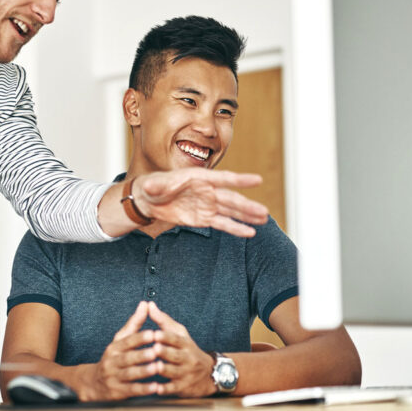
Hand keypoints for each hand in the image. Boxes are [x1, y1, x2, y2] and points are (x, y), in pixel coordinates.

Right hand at [79, 301, 160, 400]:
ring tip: (157, 367)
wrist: (94, 384)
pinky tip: (155, 387)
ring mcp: (114, 378)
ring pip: (129, 374)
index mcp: (114, 347)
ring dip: (144, 371)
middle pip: (127, 358)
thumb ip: (134, 323)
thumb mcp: (120, 340)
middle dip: (142, 354)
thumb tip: (144, 304)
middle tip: (156, 350)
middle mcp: (112, 362)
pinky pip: (131, 390)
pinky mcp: (117, 392)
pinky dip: (143, 389)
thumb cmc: (114, 358)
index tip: (152, 333)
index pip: (127, 341)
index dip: (140, 337)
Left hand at [133, 169, 267, 237]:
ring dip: (247, 215)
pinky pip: (222, 223)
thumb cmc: (153, 186)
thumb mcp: (153, 185)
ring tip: (264, 219)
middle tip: (263, 211)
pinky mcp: (204, 218)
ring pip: (231, 211)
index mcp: (199, 178)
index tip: (258, 180)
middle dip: (247, 205)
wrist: (149, 200)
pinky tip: (250, 232)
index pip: (223, 178)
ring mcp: (207, 205)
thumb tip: (148, 187)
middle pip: (231, 199)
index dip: (240, 179)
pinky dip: (236, 228)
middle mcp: (208, 191)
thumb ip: (155, 186)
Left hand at [147, 302, 216, 397]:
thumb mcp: (179, 333)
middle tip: (154, 348)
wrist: (208, 374)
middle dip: (165, 352)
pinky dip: (166, 389)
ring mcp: (186, 373)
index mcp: (185, 343)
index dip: (166, 336)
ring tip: (154, 367)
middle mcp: (187, 358)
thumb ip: (163, 320)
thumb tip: (149, 304)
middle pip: (175, 355)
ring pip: (175, 372)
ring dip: (164, 370)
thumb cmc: (187, 349)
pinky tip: (156, 389)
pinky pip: (174, 388)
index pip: (176, 339)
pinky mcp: (183, 388)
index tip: (155, 333)